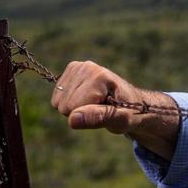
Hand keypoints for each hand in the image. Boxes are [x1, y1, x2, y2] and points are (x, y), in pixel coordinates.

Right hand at [50, 60, 180, 159]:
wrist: (131, 102)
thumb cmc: (128, 113)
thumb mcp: (120, 120)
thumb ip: (98, 118)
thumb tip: (72, 119)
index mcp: (99, 76)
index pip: (73, 108)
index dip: (88, 116)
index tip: (107, 111)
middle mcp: (86, 66)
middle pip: (63, 105)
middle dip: (81, 112)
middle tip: (101, 108)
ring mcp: (77, 66)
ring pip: (58, 102)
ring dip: (75, 108)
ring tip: (95, 103)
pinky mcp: (71, 70)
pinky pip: (56, 98)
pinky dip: (69, 102)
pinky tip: (86, 98)